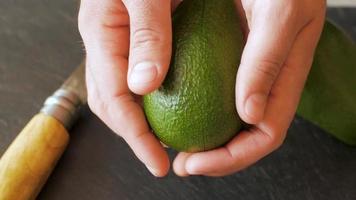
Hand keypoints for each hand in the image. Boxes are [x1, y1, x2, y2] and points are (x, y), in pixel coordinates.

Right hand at [78, 0, 181, 176]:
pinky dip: (147, 104)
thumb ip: (147, 32)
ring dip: (139, 124)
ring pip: (119, 96)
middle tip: (160, 159)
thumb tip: (144, 85)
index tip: (157, 160)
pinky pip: (131, 81)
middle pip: (110, 103)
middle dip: (134, 136)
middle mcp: (104, 41)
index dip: (134, 133)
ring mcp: (115, 44)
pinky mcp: (129, 43)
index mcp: (102, 30)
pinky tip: (166, 112)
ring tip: (163, 144)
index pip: (112, 96)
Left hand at [173, 0, 325, 175]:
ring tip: (177, 148)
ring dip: (207, 142)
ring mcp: (251, 73)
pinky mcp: (234, 61)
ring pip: (232, 121)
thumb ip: (267, 61)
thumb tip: (249, 114)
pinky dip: (199, 113)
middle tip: (184, 164)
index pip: (266, 134)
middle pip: (248, 136)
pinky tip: (176, 114)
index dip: (235, 157)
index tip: (198, 162)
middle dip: (217, 158)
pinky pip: (218, 96)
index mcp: (287, 77)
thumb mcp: (278, 14)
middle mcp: (269, 81)